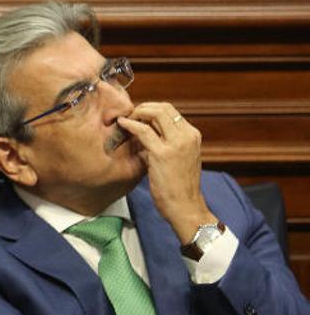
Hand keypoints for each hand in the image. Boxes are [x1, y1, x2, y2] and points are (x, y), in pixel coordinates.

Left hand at [117, 102, 217, 243]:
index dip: (151, 109)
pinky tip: (122, 124)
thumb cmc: (178, 186)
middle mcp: (188, 135)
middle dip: (143, 107)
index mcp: (192, 135)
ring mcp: (177, 143)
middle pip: (163, 107)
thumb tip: (146, 130)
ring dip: (136, 113)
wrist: (185, 206)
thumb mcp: (178, 157)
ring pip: (155, 113)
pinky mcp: (163, 153)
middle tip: (129, 115)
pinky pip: (143, 131)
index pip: (171, 110)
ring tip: (125, 119)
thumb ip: (167, 142)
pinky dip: (130, 124)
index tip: (137, 115)